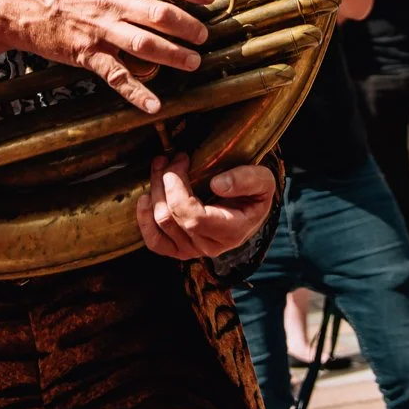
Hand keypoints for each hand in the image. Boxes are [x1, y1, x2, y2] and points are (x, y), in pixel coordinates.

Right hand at [0, 0, 216, 113]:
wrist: (14, 4)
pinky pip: (116, 75)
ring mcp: (100, 30)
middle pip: (161, 15)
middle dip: (189, 26)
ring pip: (146, 45)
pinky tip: (154, 105)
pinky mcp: (87, 53)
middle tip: (204, 35)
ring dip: (174, 56)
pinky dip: (136, 92)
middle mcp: (112, 2)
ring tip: (193, 62)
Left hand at [135, 155, 275, 258]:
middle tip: (169, 158)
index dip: (177, 188)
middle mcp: (209, 246)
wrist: (252, 209)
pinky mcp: (179, 249)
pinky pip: (155, 242)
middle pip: (172, 217)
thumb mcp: (263, 181)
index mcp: (231, 231)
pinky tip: (145, 198)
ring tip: (160, 168)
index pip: (194, 217)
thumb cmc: (256, 193)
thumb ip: (246, 180)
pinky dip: (145, 220)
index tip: (179, 160)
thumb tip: (217, 183)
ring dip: (154, 191)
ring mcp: (192, 251)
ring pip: (160, 224)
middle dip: (164, 182)